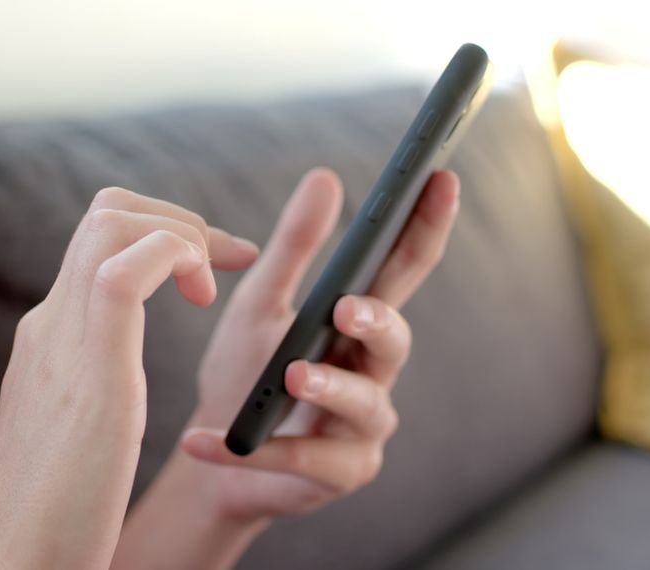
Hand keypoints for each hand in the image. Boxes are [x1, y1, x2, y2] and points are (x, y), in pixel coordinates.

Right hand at [0, 188, 257, 568]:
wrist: (10, 558)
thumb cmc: (47, 510)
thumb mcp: (70, 428)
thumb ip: (84, 384)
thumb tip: (103, 375)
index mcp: (50, 341)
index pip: (96, 244)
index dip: (159, 236)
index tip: (204, 274)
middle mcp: (51, 325)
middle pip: (105, 213)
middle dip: (178, 220)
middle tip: (226, 262)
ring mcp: (63, 338)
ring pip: (113, 221)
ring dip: (181, 232)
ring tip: (213, 282)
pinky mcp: (89, 363)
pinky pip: (128, 267)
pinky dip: (176, 257)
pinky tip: (203, 301)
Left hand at [180, 167, 459, 520]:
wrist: (213, 458)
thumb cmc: (246, 374)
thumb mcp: (260, 303)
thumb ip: (293, 247)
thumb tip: (325, 175)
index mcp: (358, 324)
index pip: (402, 270)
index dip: (425, 227)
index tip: (441, 178)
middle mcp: (372, 372)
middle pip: (396, 340)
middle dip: (376, 322)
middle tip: (347, 308)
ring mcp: (362, 427)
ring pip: (365, 404)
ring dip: (329, 388)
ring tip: (292, 376)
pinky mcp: (339, 473)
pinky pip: (305, 460)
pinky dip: (254, 451)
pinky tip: (208, 441)